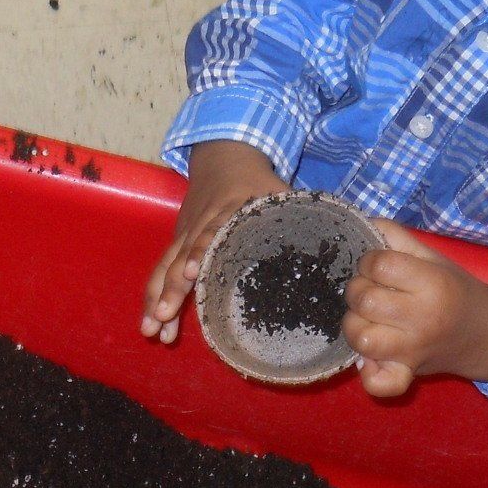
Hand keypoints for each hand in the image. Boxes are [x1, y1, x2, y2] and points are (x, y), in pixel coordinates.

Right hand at [142, 141, 288, 342]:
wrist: (223, 157)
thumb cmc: (257, 183)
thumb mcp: (280, 195)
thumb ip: (301, 220)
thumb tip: (335, 249)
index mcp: (227, 213)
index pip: (210, 234)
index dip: (200, 254)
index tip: (191, 275)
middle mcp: (200, 226)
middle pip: (180, 258)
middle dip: (170, 290)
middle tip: (163, 317)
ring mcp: (184, 235)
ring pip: (164, 269)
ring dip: (156, 301)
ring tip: (152, 330)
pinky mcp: (176, 244)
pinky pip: (161, 273)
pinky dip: (155, 299)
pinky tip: (155, 326)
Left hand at [341, 219, 487, 397]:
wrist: (487, 334)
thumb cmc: (456, 291)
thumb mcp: (434, 258)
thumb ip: (398, 239)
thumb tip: (364, 222)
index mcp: (432, 283)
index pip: (380, 264)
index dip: (369, 261)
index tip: (376, 266)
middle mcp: (422, 318)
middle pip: (364, 300)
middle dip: (358, 290)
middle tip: (370, 292)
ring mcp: (412, 350)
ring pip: (361, 338)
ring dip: (355, 325)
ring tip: (367, 319)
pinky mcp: (407, 374)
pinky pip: (379, 384)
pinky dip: (368, 374)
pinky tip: (370, 359)